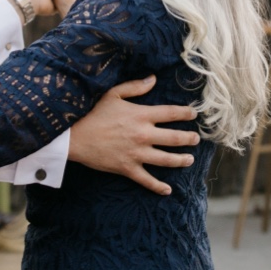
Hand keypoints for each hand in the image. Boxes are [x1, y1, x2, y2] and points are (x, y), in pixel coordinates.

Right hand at [67, 77, 200, 194]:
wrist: (74, 137)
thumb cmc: (93, 113)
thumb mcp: (112, 94)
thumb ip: (135, 87)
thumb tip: (153, 79)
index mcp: (141, 115)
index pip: (171, 114)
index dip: (186, 113)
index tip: (194, 114)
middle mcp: (143, 135)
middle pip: (175, 138)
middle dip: (189, 139)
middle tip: (196, 139)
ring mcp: (137, 153)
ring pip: (167, 160)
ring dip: (181, 160)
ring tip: (190, 159)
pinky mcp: (128, 168)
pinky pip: (147, 180)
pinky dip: (158, 187)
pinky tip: (168, 190)